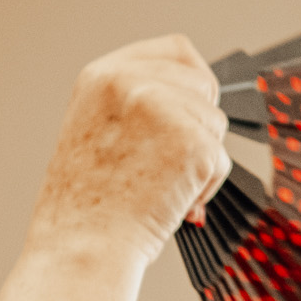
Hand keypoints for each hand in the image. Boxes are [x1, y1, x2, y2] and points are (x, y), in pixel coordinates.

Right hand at [29, 34, 230, 265]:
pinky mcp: (192, 142)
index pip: (176, 51)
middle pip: (203, 85)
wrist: (79, 249)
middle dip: (197, 124)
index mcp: (101, 77)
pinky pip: (221, 162)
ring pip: (215, 125)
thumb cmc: (81, 211)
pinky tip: (168, 203)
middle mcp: (131, 82)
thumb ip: (133, 106)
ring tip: (157, 189)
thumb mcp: (92, 134)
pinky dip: (204, 189)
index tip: (186, 113)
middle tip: (164, 164)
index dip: (190, 83)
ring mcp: (163, 108)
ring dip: (198, 160)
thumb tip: (188, 106)